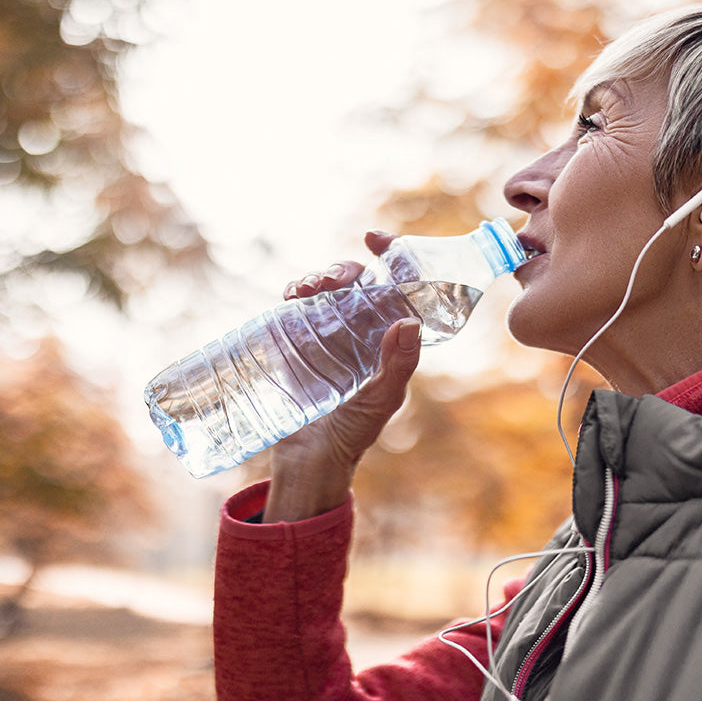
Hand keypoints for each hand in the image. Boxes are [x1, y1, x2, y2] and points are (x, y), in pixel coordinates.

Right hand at [264, 231, 421, 522]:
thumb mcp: (380, 401)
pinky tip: (293, 294)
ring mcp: (325, 335)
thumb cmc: (352, 435)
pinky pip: (296, 307)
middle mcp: (357, 331)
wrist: (308, 461)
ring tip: (312, 287)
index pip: (393, 290)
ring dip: (318, 276)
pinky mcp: (295, 343)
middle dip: (345, 268)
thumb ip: (397, 367)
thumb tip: (409, 322)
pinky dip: (295, 292)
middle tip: (338, 278)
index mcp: (385, 339)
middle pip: (354, 284)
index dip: (390, 258)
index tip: (378, 240)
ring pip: (324, 290)